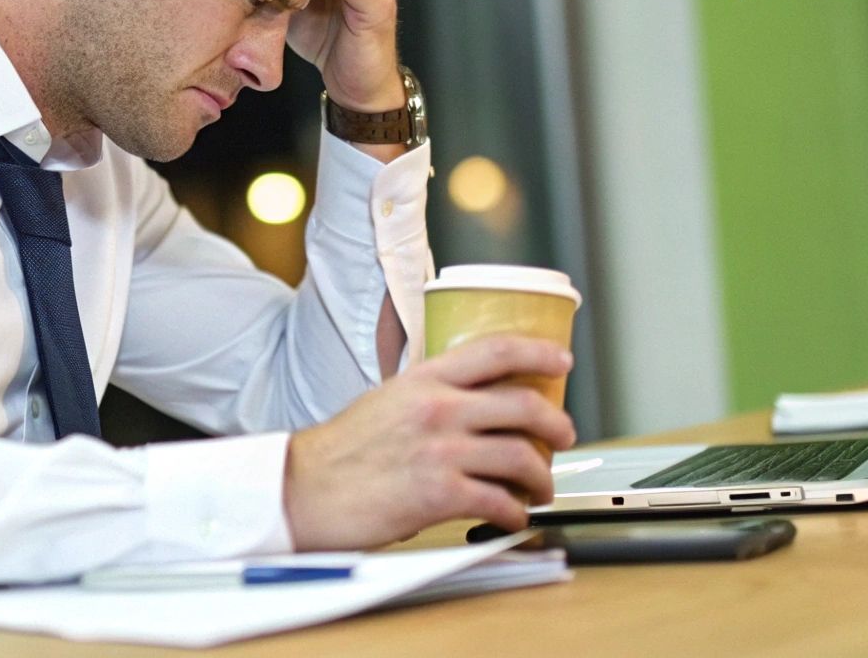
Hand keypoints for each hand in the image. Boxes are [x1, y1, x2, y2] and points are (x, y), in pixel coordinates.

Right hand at [282, 336, 577, 550]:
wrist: (303, 490)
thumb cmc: (340, 452)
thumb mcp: (386, 400)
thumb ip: (428, 395)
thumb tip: (468, 402)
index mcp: (424, 379)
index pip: (496, 350)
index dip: (539, 351)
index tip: (562, 360)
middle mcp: (438, 408)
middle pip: (523, 403)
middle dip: (557, 424)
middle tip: (565, 436)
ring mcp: (441, 450)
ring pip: (521, 455)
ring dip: (542, 477)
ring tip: (540, 488)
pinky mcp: (439, 493)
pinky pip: (500, 501)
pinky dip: (515, 512)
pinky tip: (512, 516)